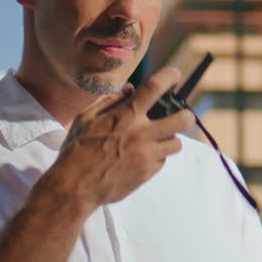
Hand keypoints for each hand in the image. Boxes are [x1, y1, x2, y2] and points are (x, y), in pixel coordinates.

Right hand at [44, 67, 195, 208]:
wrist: (75, 186)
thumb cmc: (77, 150)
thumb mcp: (87, 118)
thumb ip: (110, 100)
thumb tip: (130, 89)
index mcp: (126, 116)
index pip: (155, 87)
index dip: (169, 76)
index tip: (173, 75)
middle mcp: (141, 134)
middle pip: (183, 120)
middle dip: (186, 115)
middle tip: (179, 116)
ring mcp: (146, 155)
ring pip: (176, 143)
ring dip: (169, 139)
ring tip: (155, 140)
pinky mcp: (147, 173)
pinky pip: (163, 161)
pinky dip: (156, 157)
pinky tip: (141, 157)